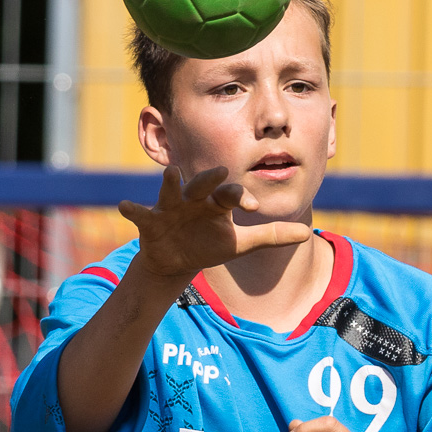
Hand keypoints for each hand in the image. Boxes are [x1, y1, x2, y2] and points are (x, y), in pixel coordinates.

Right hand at [118, 165, 311, 281]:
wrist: (178, 260)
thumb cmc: (210, 244)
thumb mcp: (241, 243)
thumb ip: (272, 237)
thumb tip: (307, 233)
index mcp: (217, 201)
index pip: (231, 193)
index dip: (242, 196)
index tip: (255, 205)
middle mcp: (194, 198)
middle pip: (203, 184)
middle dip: (211, 178)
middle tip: (222, 170)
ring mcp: (171, 207)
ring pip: (172, 191)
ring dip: (170, 182)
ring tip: (171, 172)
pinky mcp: (150, 220)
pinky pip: (140, 212)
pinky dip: (131, 209)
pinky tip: (123, 206)